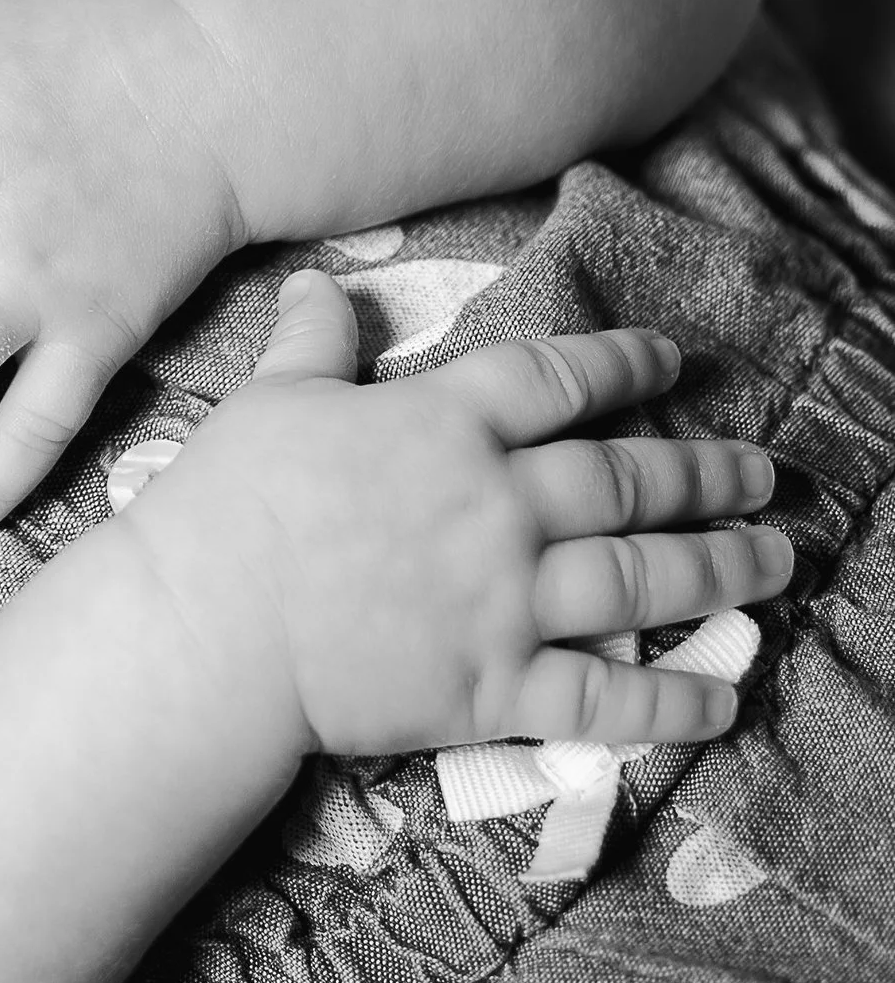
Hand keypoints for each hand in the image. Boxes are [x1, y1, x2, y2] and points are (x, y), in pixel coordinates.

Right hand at [125, 272, 791, 754]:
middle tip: (761, 475)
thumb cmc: (229, 502)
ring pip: (641, 577)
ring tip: (774, 562)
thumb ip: (312, 340)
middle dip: (705, 473)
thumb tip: (318, 282)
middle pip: (626, 479)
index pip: (558, 379)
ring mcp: (506, 599)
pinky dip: (675, 700)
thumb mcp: (270, 397)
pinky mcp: (496, 686)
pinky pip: (608, 696)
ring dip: (719, 568)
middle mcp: (497, 504)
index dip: (623, 364)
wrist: (209, 625)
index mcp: (443, 423)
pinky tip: (725, 696)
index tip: (670, 362)